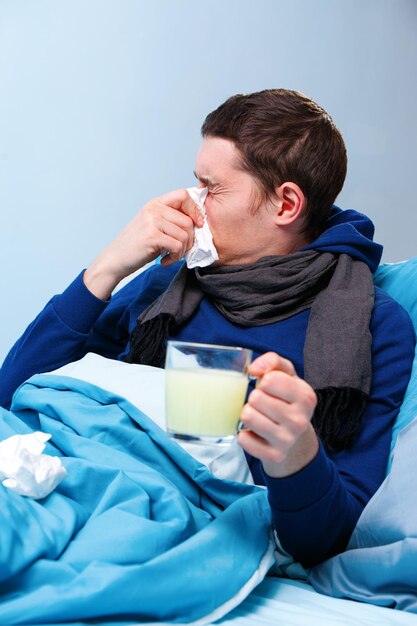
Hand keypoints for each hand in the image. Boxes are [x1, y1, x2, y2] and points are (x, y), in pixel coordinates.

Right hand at [84, 189, 202, 298]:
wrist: (115, 259)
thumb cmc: (137, 246)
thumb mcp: (153, 225)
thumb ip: (171, 219)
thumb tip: (198, 221)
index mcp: (155, 203)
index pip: (184, 195)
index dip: (195, 210)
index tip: (198, 224)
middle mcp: (153, 209)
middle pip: (188, 220)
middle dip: (190, 240)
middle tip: (180, 250)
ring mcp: (152, 221)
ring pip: (185, 235)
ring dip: (182, 251)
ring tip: (171, 256)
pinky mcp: (152, 236)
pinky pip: (177, 246)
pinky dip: (175, 257)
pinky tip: (165, 261)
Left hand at [238, 352, 318, 477]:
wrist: (294, 436)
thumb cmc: (285, 399)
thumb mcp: (286, 375)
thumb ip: (272, 362)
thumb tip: (254, 369)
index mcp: (306, 396)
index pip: (269, 379)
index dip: (264, 380)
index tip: (271, 387)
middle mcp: (300, 420)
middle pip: (256, 398)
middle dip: (255, 398)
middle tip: (264, 404)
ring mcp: (288, 440)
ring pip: (248, 417)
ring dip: (248, 413)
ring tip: (260, 416)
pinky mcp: (274, 456)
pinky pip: (244, 439)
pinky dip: (244, 434)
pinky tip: (256, 433)